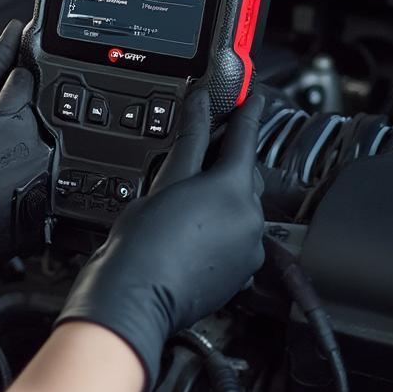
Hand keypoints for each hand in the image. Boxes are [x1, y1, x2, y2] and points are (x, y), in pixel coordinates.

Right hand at [56, 87, 265, 391]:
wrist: (138, 294)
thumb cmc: (144, 240)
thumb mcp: (166, 178)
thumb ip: (191, 137)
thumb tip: (199, 102)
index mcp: (233, 189)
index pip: (247, 138)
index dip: (250, 112)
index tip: (254, 97)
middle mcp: (251, 219)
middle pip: (247, 175)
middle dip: (230, 159)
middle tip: (208, 146)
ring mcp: (249, 249)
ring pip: (243, 208)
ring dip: (224, 196)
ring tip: (189, 196)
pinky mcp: (241, 273)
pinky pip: (239, 238)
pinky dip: (223, 226)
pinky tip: (193, 228)